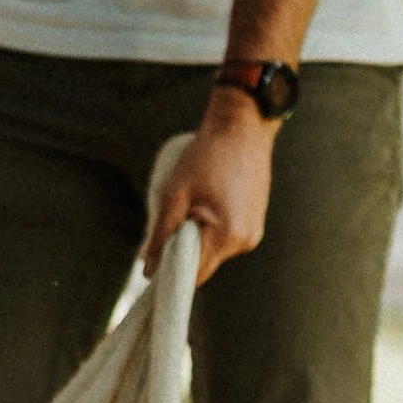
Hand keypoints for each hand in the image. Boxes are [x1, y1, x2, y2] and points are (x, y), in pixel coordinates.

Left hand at [141, 92, 276, 283]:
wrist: (242, 127)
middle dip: (182, 252)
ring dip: (197, 238)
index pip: (193, 275)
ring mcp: (253, 232)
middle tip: (169, 224)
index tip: (152, 268)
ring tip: (192, 205)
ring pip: (214, 251)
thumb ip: (160, 234)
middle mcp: (245, 240)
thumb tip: (148, 267)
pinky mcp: (254, 222)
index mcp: (227, 235)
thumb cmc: (207, 155)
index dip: (170, 274)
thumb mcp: (174, 194)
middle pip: (204, 265)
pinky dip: (210, 229)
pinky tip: (206, 202)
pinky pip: (225, 238)